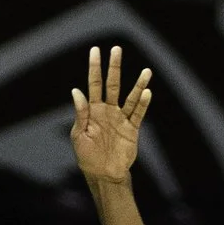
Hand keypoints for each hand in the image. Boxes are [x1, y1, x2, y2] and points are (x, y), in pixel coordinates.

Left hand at [69, 45, 152, 185]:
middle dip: (114, 67)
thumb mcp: (79, 135)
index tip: (95, 50)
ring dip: (138, 84)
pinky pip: (138, 114)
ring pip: (130, 97)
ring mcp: (121, 119)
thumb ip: (80, 113)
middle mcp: (108, 110)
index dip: (94, 67)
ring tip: (147, 71)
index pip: (94, 84)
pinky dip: (142, 104)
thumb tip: (76, 91)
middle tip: (117, 49)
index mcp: (93, 110)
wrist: (103, 175)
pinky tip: (147, 92)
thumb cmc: (87, 156)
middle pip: (113, 84)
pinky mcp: (132, 129)